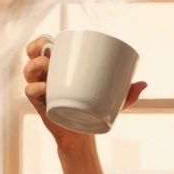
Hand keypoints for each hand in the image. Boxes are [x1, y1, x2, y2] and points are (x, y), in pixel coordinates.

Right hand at [23, 36, 146, 145]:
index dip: (43, 39)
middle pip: (32, 52)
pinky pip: (29, 90)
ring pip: (28, 69)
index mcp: (60, 66)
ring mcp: (40, 87)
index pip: (45, 45)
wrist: (83, 133)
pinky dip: (35, 87)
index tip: (53, 39)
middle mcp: (46, 74)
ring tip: (48, 69)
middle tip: (49, 51)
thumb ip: (126, 92)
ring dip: (36, 65)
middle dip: (36, 46)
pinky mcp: (38, 103)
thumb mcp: (112, 100)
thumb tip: (144, 84)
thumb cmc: (94, 110)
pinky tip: (44, 88)